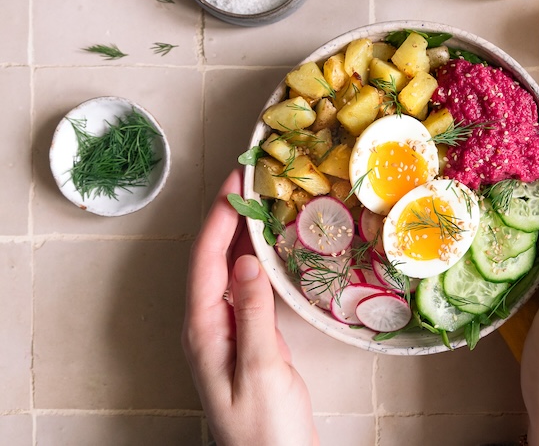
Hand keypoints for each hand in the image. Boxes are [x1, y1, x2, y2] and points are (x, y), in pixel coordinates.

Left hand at [182, 170, 317, 445]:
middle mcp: (211, 323)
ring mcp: (230, 330)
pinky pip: (250, 286)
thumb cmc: (264, 427)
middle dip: (229, 214)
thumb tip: (247, 259)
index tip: (236, 177)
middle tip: (253, 176)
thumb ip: (253, 314)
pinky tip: (276, 247)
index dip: (220, 215)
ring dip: (245, 233)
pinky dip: (260, 259)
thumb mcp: (260, 369)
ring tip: (265, 199)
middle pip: (214, 257)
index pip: (206, 259)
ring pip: (232, 269)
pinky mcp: (251, 337)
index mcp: (204, 329)